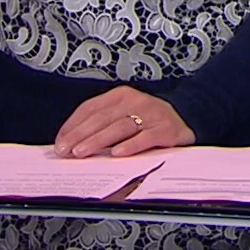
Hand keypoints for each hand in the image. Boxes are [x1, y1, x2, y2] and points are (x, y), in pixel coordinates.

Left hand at [55, 87, 194, 157]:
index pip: (91, 108)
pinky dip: (131, 146)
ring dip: (99, 141)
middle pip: (102, 118)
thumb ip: (102, 124)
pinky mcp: (166, 129)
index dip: (73, 125)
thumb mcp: (125, 114)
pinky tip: (117, 154)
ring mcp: (152, 114)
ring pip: (120, 127)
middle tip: (66, 150)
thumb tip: (70, 143)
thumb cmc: (149, 120)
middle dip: (81, 135)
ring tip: (83, 153)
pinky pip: (146, 138)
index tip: (60, 142)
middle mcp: (136, 101)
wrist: (189, 117)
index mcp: (121, 95)